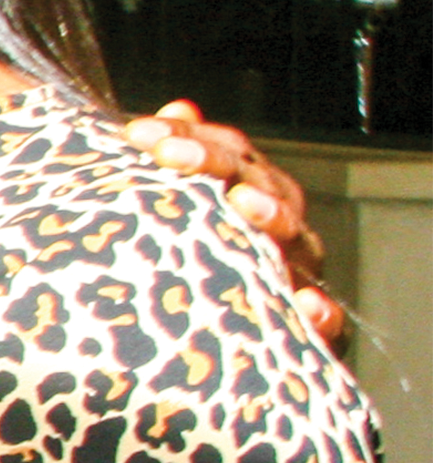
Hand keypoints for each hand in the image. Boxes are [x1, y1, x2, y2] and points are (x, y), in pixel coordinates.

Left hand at [118, 102, 342, 345]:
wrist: (207, 355)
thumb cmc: (178, 274)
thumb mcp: (168, 220)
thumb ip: (174, 163)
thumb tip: (179, 107)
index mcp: (245, 194)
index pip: (228, 151)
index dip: (189, 136)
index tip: (136, 133)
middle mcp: (276, 227)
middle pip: (259, 181)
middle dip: (214, 163)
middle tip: (171, 155)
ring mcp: (294, 271)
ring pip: (294, 235)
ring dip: (272, 216)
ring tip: (244, 205)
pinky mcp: (309, 328)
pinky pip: (326, 320)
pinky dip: (319, 312)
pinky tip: (304, 305)